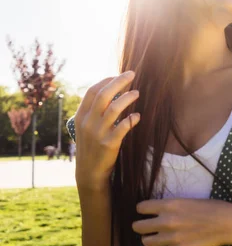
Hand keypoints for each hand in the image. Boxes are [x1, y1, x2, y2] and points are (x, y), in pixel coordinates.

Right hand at [74, 71, 140, 188]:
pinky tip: (137, 116)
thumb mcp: (86, 127)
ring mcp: (98, 133)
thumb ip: (94, 111)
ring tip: (137, 93)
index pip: (92, 92)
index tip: (118, 75)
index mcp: (81, 116)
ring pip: (114, 109)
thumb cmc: (91, 145)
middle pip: (104, 95)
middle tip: (132, 74)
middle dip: (118, 82)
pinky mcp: (109, 144)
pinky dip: (131, 120)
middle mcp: (88, 122)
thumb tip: (110, 92)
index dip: (106, 81)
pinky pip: (123, 127)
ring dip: (127, 98)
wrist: (89, 171)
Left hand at [132, 198, 231, 245]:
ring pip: (146, 242)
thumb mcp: (188, 200)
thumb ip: (171, 207)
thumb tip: (158, 211)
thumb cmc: (211, 208)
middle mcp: (166, 221)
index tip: (145, 212)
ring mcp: (171, 238)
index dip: (142, 210)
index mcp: (169, 205)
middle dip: (140, 226)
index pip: (141, 208)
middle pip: (138, 227)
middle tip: (146, 227)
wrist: (226, 223)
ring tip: (157, 238)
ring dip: (150, 239)